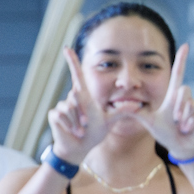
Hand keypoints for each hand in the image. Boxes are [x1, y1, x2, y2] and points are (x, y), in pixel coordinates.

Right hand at [46, 48, 111, 163]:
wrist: (81, 146)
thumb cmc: (95, 131)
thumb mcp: (110, 120)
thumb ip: (122, 110)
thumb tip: (138, 105)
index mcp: (85, 96)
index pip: (78, 75)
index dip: (72, 61)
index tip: (67, 47)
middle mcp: (73, 98)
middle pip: (77, 96)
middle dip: (84, 113)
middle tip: (87, 124)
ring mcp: (62, 106)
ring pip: (70, 108)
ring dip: (78, 122)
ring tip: (81, 129)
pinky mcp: (55, 114)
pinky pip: (62, 116)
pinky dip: (71, 126)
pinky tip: (74, 131)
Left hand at [130, 44, 193, 159]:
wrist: (179, 147)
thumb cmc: (165, 133)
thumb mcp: (148, 121)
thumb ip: (135, 112)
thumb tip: (117, 105)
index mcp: (173, 96)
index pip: (178, 74)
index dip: (181, 60)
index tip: (185, 45)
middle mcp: (186, 98)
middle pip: (184, 89)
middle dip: (178, 106)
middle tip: (175, 120)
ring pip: (190, 104)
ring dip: (183, 119)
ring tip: (181, 127)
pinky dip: (190, 124)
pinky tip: (188, 129)